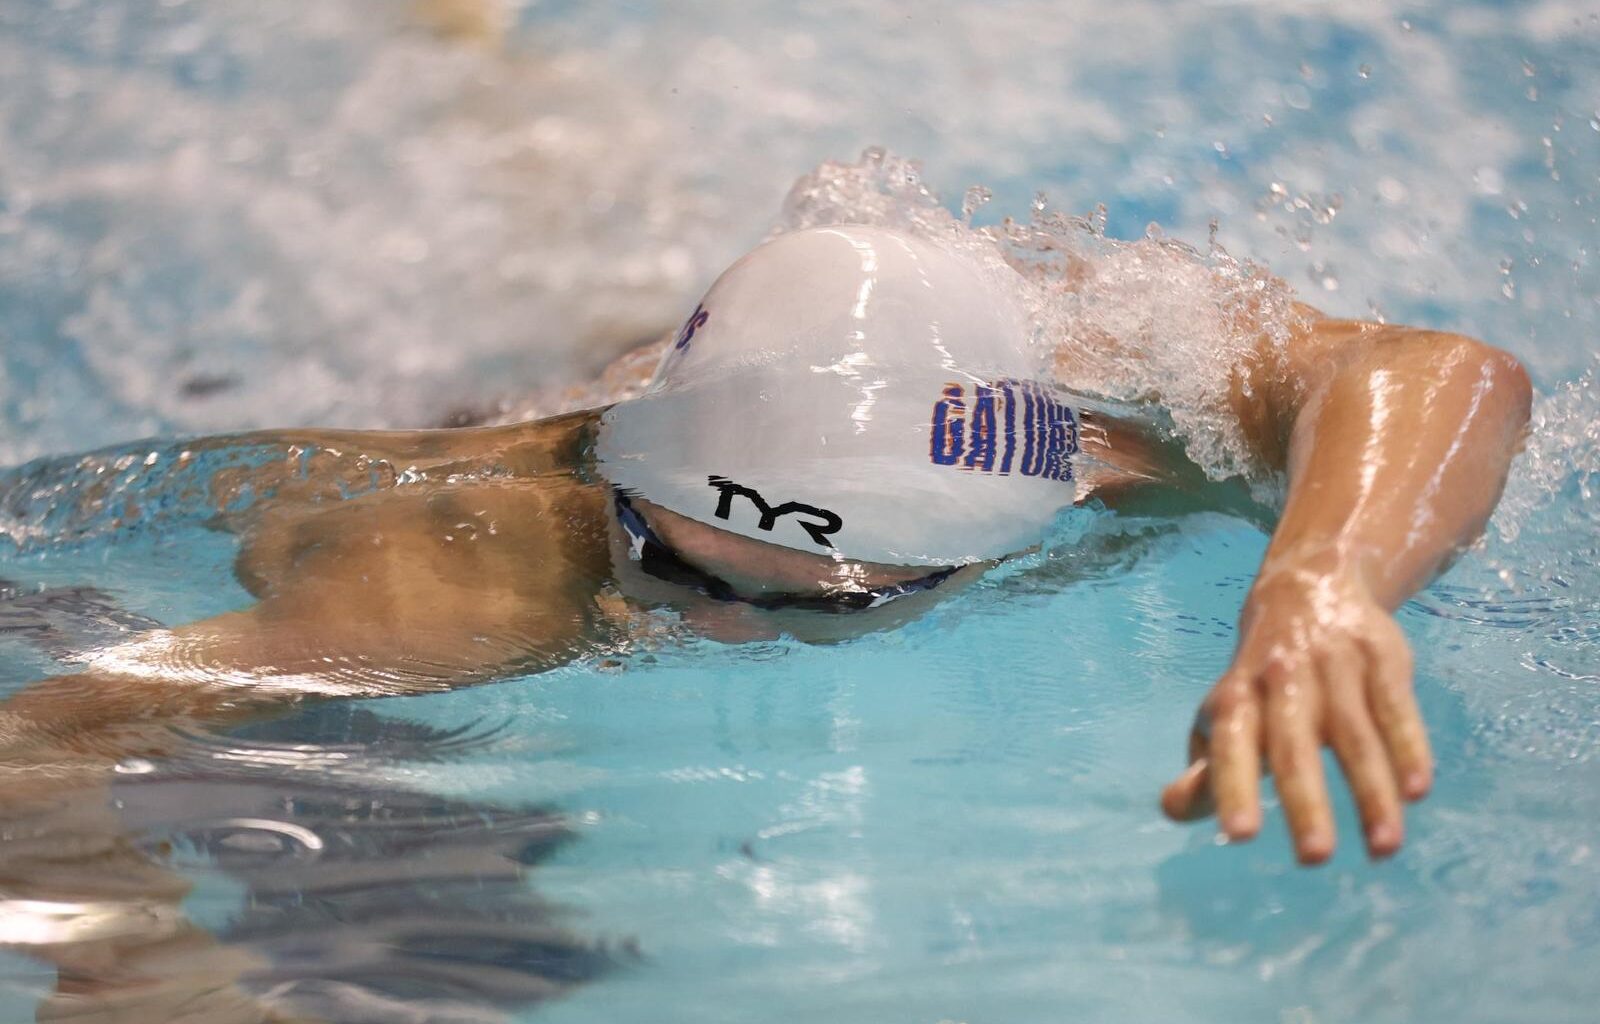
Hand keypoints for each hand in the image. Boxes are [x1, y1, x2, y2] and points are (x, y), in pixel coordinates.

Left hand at [1160, 552, 1432, 863]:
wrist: (1308, 582)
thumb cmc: (1261, 675)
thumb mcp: (1226, 712)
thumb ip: (1207, 767)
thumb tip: (1172, 809)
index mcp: (1237, 695)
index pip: (1231, 745)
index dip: (1231, 787)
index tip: (1239, 836)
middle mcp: (1282, 679)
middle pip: (1293, 746)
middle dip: (1305, 803)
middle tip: (1314, 858)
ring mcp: (1334, 666)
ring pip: (1354, 735)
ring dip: (1371, 794)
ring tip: (1383, 848)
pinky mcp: (1382, 657)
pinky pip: (1396, 708)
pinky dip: (1408, 748)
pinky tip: (1416, 791)